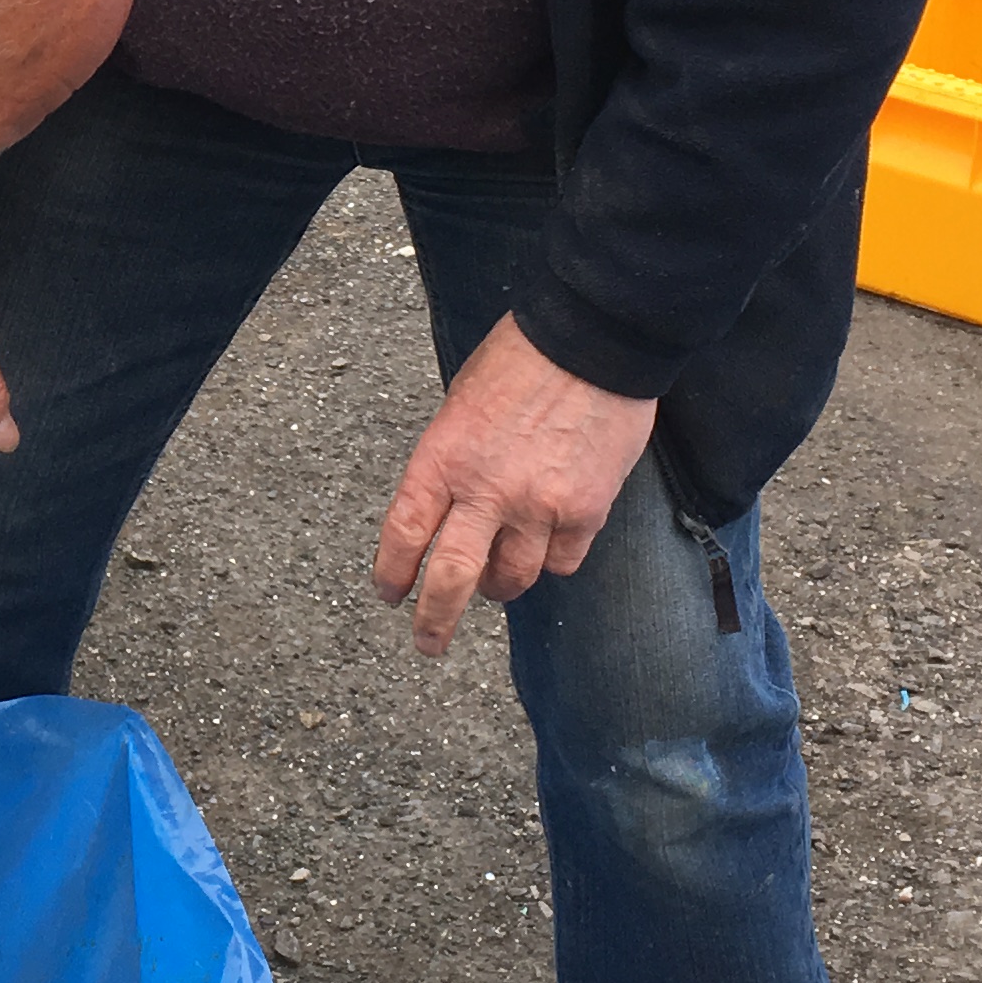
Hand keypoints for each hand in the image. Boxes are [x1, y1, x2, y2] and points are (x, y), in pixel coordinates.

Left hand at [372, 316, 656, 658]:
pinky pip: (562, 562)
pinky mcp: (586, 511)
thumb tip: (448, 510)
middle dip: (433, 620)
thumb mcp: (461, 406)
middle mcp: (486, 490)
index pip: (404, 534)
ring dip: (501, 586)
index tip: (389, 593)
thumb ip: (451, 463)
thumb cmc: (521, 361)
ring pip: (512, 580)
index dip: (391, 573)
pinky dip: (551, 561)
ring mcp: (538, 506)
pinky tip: (548, 544)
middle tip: (427, 641)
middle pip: (450, 579)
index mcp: (442, 458)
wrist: (592, 341)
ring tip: (498, 579)